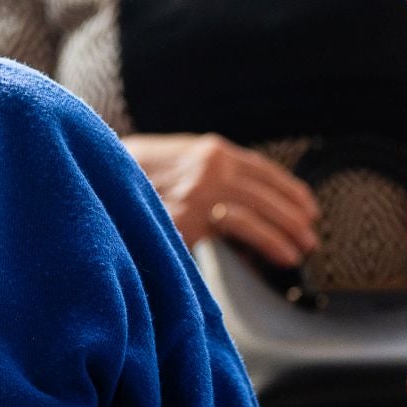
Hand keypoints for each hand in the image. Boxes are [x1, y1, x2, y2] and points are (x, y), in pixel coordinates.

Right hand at [123, 132, 318, 265]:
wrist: (95, 180)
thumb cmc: (129, 178)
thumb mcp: (169, 162)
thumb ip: (200, 174)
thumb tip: (229, 202)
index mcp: (208, 151)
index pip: (261, 168)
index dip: (288, 188)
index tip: (306, 204)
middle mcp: (210, 165)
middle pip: (267, 190)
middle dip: (294, 212)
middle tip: (310, 231)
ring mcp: (202, 189)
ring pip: (261, 209)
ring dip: (289, 230)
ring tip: (302, 248)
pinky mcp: (193, 216)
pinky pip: (244, 228)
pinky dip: (270, 242)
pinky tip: (284, 256)